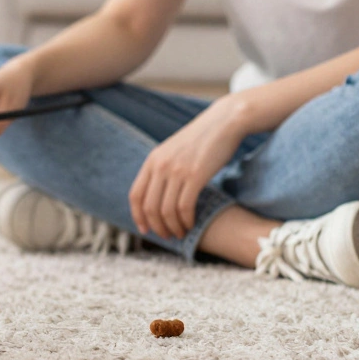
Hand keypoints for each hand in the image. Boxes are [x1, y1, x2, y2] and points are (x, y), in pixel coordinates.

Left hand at [128, 95, 249, 239]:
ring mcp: (177, 170)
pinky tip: (191, 224)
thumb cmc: (200, 141)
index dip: (138, 216)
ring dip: (173, 227)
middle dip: (157, 227)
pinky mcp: (196, 175)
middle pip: (150, 207)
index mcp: (152, 160)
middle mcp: (161, 165)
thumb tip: (156, 196)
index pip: (135, 195)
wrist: (223, 123)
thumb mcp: (172, 151)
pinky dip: (186, 220)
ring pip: (167, 210)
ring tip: (181, 232)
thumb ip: (161, 169)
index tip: (145, 230)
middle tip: (167, 236)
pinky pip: (185, 206)